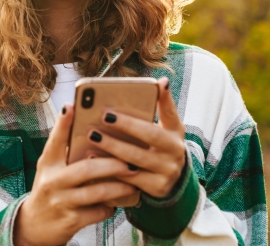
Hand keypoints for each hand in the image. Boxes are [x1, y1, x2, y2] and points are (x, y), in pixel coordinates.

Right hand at [13, 104, 138, 245]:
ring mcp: (61, 201)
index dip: (63, 123)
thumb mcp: (51, 168)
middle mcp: (52, 181)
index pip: (55, 140)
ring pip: (97, 191)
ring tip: (134, 181)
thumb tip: (93, 129)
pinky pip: (97, 212)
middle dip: (112, 164)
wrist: (33, 225)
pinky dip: (110, 207)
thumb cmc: (50, 188)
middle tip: (131, 161)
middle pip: (86, 168)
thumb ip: (66, 150)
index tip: (72, 105)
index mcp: (48, 163)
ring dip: (119, 186)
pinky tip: (119, 202)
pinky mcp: (70, 221)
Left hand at [87, 76, 185, 198]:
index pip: (171, 113)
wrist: (171, 181)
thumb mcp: (165, 128)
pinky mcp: (156, 188)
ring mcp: (167, 171)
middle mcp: (175, 152)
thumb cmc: (159, 147)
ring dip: (113, 147)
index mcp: (176, 132)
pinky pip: (129, 177)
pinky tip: (93, 157)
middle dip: (127, 125)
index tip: (159, 83)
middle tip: (104, 116)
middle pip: (150, 136)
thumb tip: (161, 81)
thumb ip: (159, 107)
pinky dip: (110, 167)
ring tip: (93, 136)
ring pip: (136, 158)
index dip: (166, 99)